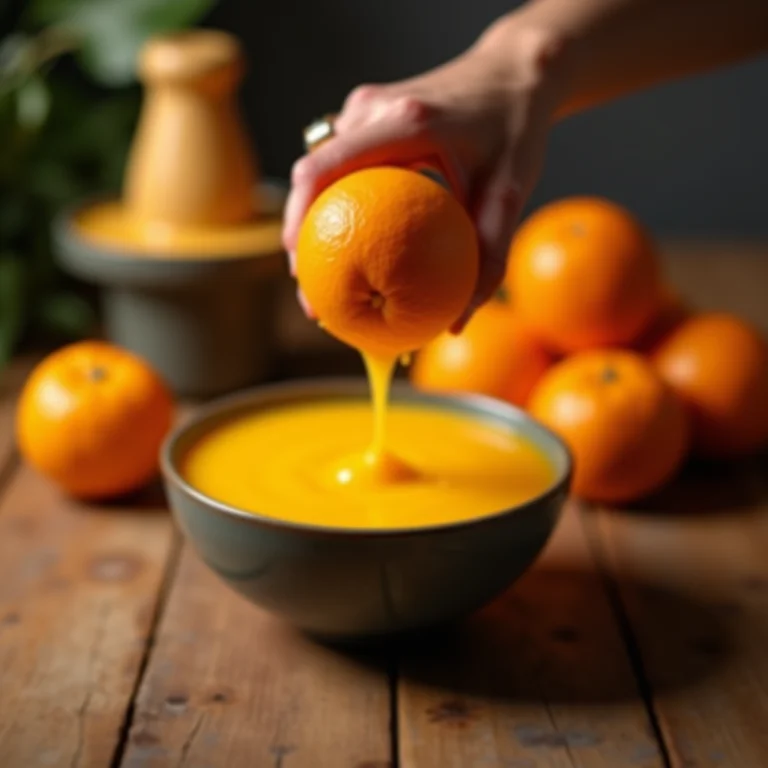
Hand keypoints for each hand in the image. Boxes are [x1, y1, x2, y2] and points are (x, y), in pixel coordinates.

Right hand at [282, 18, 569, 328]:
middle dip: (300, 232)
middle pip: (311, 172)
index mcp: (403, 121)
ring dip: (315, 217)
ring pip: (320, 169)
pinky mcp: (369, 116)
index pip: (324, 166)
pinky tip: (347, 239)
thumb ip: (489, 258)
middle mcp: (374, 109)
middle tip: (311, 289)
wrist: (515, 75)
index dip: (298, 218)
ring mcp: (366, 109)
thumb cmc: (515, 131)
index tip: (300, 271)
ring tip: (323, 272)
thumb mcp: (511, 193)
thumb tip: (456, 323)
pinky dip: (335, 201)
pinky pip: (339, 163)